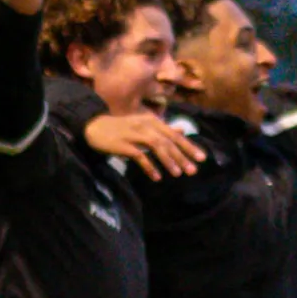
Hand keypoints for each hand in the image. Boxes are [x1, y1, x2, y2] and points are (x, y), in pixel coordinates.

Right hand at [84, 111, 204, 177]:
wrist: (94, 126)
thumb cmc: (122, 128)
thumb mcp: (144, 125)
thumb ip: (163, 129)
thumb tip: (182, 130)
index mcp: (152, 120)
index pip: (174, 134)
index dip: (188, 146)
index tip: (202, 158)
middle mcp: (145, 124)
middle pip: (167, 141)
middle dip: (182, 156)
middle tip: (193, 170)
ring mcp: (133, 133)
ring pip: (156, 146)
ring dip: (168, 161)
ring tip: (178, 174)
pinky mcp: (122, 144)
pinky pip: (139, 155)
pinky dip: (149, 166)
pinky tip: (156, 177)